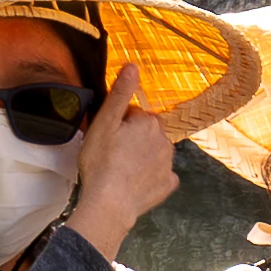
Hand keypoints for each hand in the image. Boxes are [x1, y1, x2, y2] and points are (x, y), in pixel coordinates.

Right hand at [65, 86, 176, 258]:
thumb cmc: (102, 163)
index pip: (135, 114)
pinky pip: (162, 175)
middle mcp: (165, 141)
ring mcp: (168, 165)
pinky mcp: (167, 185)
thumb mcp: (105, 123)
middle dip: (134, 138)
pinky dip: (151, 177)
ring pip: (155, 152)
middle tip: (112, 152)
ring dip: (142, 155)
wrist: (110, 204)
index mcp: (148, 123)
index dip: (120, 123)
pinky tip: (135, 182)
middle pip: (148, 132)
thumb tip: (133, 66)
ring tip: (120, 168)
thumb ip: (120, 94)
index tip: (108, 135)